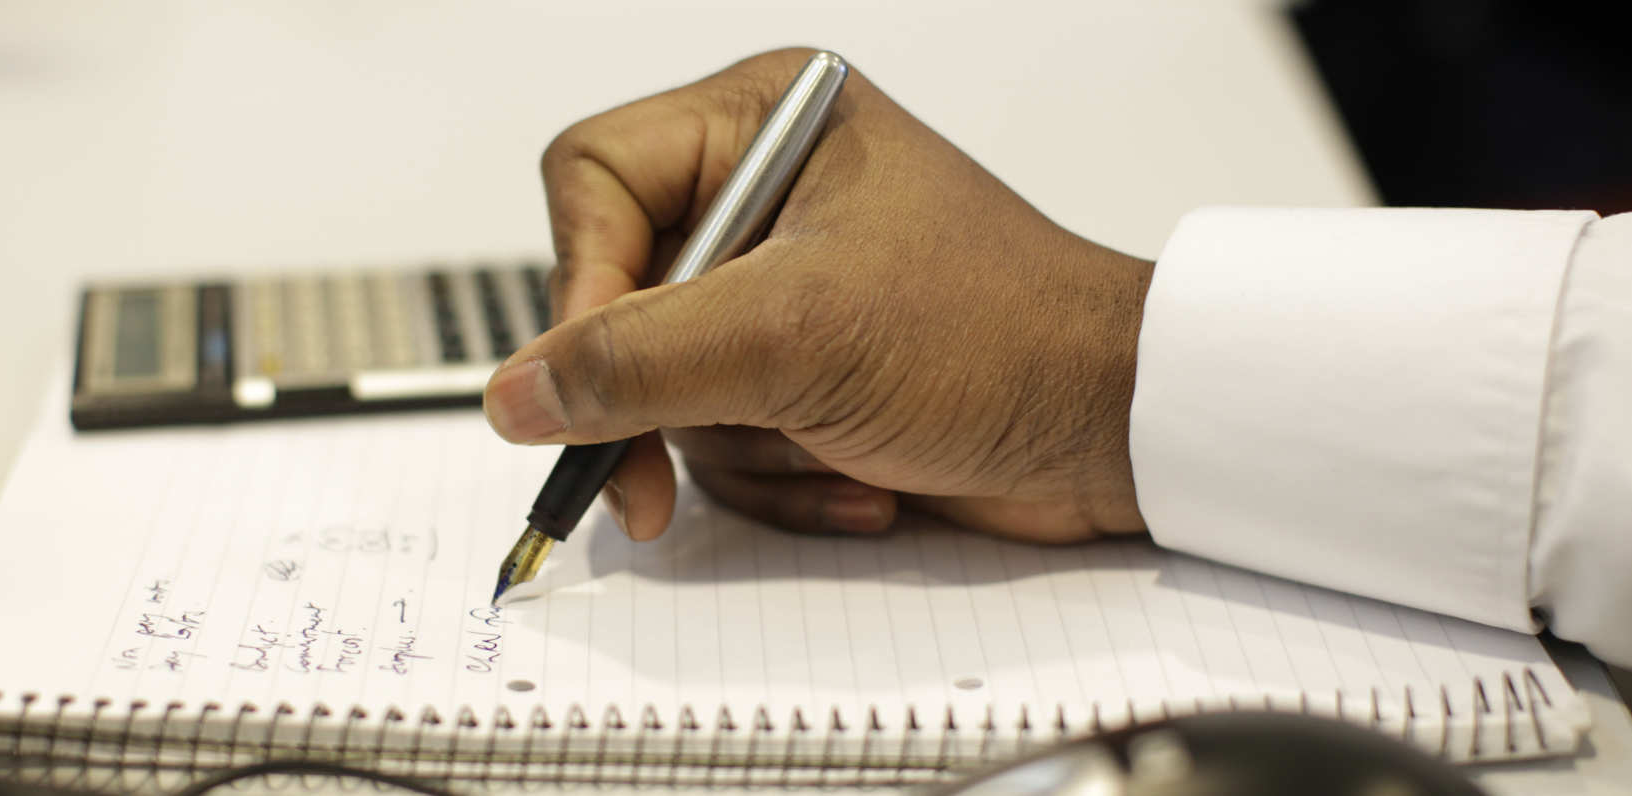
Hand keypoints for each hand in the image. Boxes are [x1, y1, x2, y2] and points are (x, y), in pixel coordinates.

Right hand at [483, 48, 1152, 543]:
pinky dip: (779, 478)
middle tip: (646, 479)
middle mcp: (762, 196)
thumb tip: (516, 393)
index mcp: (763, 125)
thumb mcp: (795, 336)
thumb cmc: (998, 335)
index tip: (591, 380)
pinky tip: (856, 479)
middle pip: (615, 297)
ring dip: (738, 449)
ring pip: (664, 386)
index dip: (581, 286)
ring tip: (827, 453)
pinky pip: (721, 437)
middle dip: (662, 400)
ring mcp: (780, 291)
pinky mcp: (800, 373)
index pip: (593, 180)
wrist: (1115, 429)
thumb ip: (637, 360)